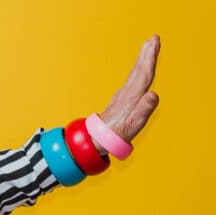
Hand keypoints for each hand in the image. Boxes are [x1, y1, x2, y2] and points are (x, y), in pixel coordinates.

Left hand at [94, 35, 160, 152]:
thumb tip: (153, 95)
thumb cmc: (118, 132)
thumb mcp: (134, 123)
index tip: (154, 41)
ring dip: (142, 59)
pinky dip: (138, 70)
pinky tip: (139, 69)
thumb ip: (144, 108)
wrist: (99, 138)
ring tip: (148, 47)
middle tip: (153, 38)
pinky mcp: (121, 99)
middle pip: (139, 69)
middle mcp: (127, 92)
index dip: (150, 57)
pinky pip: (132, 79)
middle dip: (147, 53)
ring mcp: (123, 94)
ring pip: (135, 73)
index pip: (144, 73)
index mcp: (133, 96)